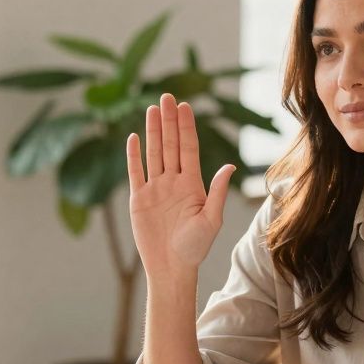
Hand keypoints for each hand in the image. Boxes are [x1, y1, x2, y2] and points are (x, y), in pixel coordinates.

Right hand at [126, 93, 236, 278]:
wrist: (171, 267)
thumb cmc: (195, 248)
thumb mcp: (211, 220)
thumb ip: (217, 192)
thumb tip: (230, 167)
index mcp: (192, 184)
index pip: (188, 148)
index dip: (186, 127)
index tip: (185, 106)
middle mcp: (173, 182)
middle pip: (170, 144)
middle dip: (169, 120)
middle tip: (166, 96)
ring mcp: (155, 189)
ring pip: (153, 153)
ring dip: (153, 131)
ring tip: (152, 109)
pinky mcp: (138, 199)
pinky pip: (135, 172)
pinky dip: (134, 155)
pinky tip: (134, 137)